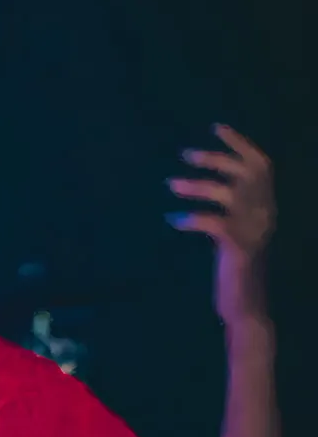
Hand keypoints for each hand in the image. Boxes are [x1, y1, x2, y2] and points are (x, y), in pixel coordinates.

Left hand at [167, 125, 275, 326]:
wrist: (247, 309)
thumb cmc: (237, 272)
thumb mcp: (238, 234)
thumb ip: (232, 210)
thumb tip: (212, 185)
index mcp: (267, 208)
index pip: (261, 166)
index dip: (240, 144)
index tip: (217, 127)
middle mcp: (265, 214)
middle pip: (244, 172)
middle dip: (214, 158)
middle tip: (184, 155)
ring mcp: (253, 230)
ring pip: (227, 193)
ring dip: (196, 185)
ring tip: (170, 185)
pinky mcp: (238, 248)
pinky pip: (213, 222)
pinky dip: (191, 217)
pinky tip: (173, 219)